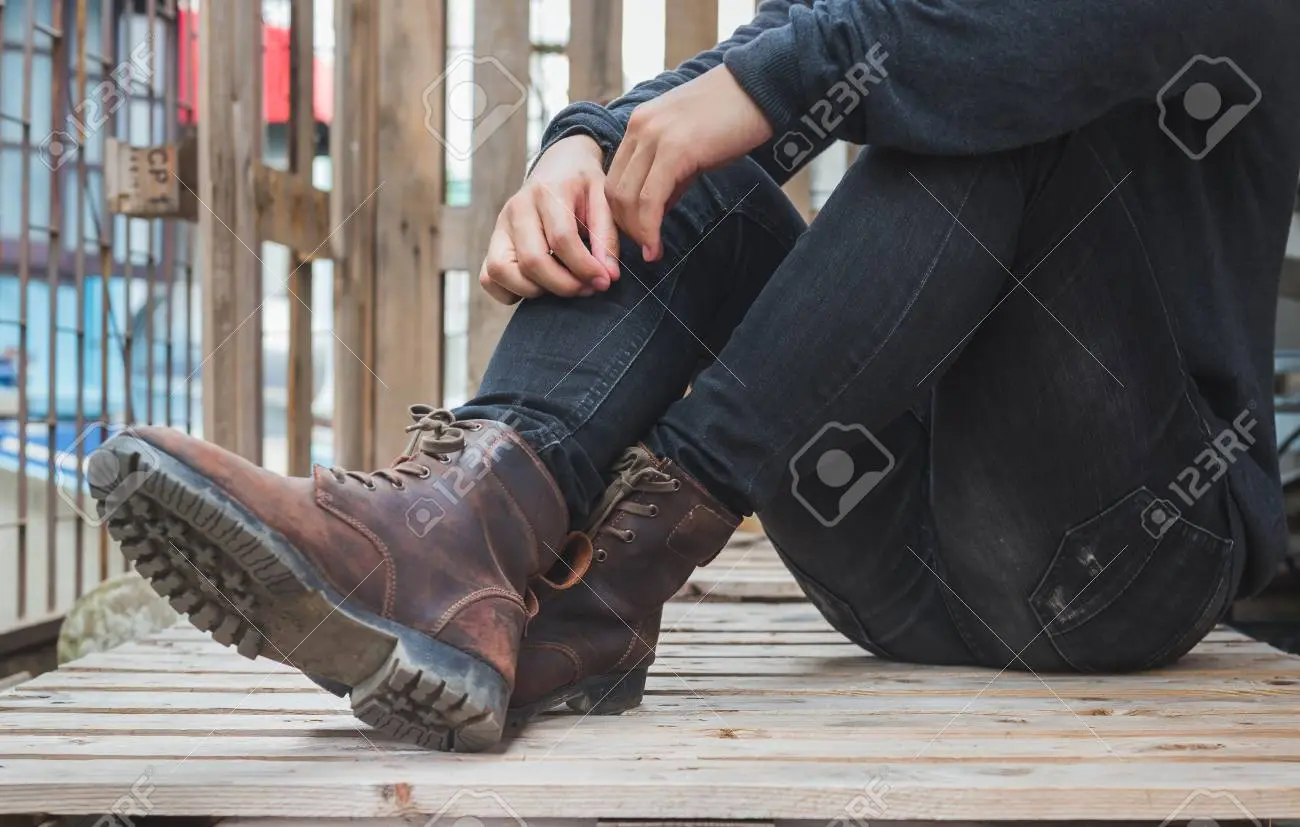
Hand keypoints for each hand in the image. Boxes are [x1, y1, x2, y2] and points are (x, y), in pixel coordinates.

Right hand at [479, 135, 619, 304]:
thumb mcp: (604, 200)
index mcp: (548, 192)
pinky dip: (510, 292)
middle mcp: (517, 209)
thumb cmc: (584, 185)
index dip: (585, 268)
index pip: (561, 239)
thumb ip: (607, 238)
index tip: (604, 281)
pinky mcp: (493, 242)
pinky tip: (538, 286)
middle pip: (532, 261)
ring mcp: (500, 226)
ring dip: (535, 290)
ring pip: (501, 271)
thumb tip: (608, 278)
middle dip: (564, 285)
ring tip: (561, 285)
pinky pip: (488, 278)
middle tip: (586, 288)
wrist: (560, 164)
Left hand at [606, 66, 772, 261]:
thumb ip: (670, 175)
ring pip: (626, 198)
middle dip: (626, 227)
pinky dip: (649, 229)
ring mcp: (654, 137)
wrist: (761, 87)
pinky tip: (657, 247)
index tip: (639, 235)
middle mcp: (639, 127)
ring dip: (636, 232)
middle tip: (647, 247)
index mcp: (640, 124)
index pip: (615, 176)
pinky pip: (650, 200)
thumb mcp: (691, 146)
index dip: (622, 212)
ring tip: (653, 250)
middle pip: (613, 190)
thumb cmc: (734, 117)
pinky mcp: (675, 150)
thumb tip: (657, 210)